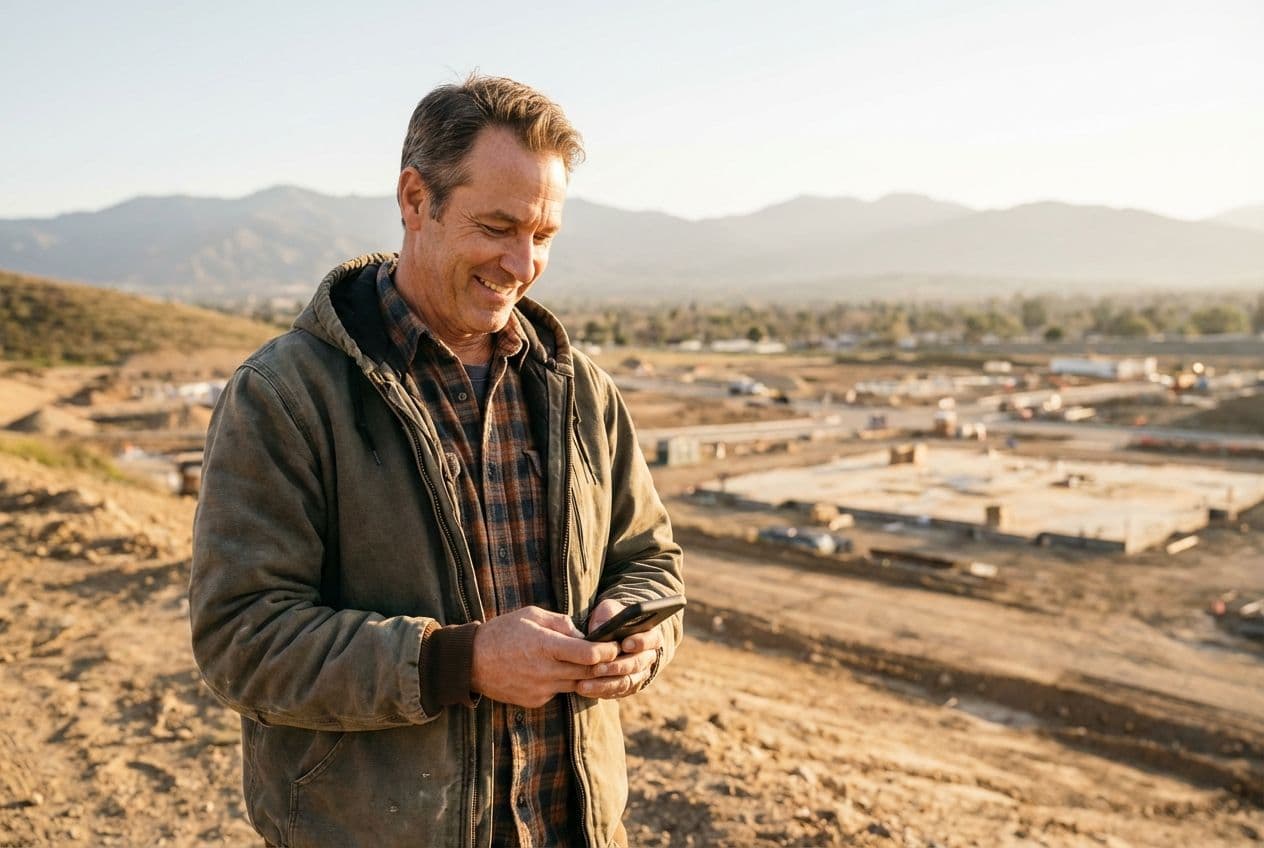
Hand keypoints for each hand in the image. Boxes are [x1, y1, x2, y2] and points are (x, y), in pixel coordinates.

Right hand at [471, 606, 618, 707]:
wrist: (471, 662)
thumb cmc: (503, 632)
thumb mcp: (532, 615)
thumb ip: (561, 623)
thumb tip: (584, 635)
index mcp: (546, 646)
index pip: (590, 655)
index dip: (607, 651)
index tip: (613, 645)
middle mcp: (546, 671)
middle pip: (588, 673)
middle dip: (601, 665)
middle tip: (608, 655)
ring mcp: (541, 689)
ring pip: (576, 684)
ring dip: (582, 674)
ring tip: (581, 661)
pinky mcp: (535, 701)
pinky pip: (559, 692)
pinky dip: (562, 682)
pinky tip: (552, 671)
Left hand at [579, 599, 663, 699]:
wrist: (607, 638)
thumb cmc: (609, 620)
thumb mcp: (608, 611)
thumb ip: (607, 615)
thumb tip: (600, 628)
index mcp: (650, 636)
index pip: (652, 640)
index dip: (640, 642)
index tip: (625, 644)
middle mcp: (647, 658)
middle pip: (637, 664)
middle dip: (617, 667)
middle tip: (598, 668)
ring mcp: (638, 675)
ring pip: (626, 682)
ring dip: (605, 683)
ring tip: (585, 683)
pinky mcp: (626, 687)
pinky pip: (615, 692)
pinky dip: (599, 691)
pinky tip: (584, 688)